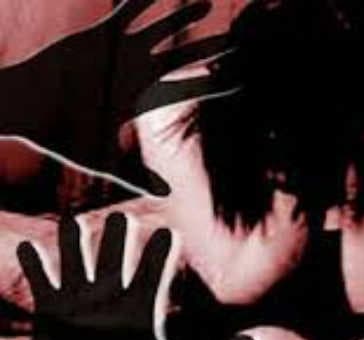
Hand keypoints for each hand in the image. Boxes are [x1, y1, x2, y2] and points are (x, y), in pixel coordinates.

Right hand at [0, 0, 235, 195]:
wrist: (26, 110)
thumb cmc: (61, 136)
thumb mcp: (103, 159)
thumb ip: (136, 177)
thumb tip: (167, 198)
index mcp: (142, 98)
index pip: (187, 90)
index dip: (214, 85)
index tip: (240, 81)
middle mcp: (137, 72)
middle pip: (181, 57)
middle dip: (208, 49)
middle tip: (236, 41)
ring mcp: (120, 52)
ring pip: (159, 30)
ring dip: (182, 16)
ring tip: (208, 4)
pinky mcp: (99, 36)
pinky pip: (124, 12)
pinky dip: (140, 1)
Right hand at [17, 212, 172, 339]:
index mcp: (141, 304)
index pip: (152, 277)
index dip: (160, 258)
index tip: (170, 235)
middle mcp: (111, 293)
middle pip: (114, 261)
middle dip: (116, 241)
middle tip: (121, 218)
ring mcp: (81, 297)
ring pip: (78, 264)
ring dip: (74, 246)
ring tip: (72, 225)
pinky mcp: (53, 307)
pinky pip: (44, 284)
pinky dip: (37, 266)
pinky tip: (34, 248)